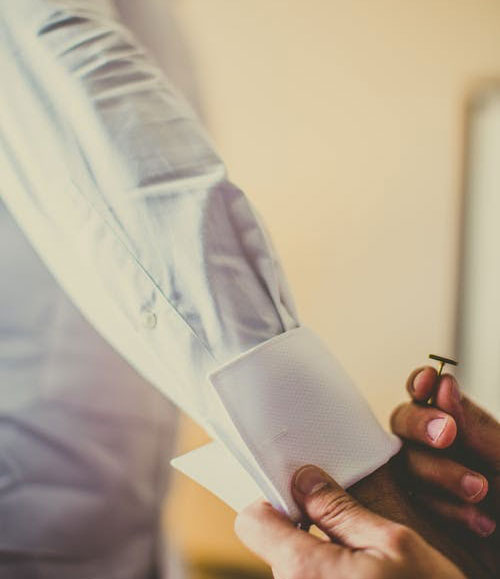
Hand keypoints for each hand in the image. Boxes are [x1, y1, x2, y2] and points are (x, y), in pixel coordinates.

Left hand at [235, 465, 463, 578]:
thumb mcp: (394, 544)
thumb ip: (342, 510)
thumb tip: (304, 479)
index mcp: (305, 572)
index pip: (253, 521)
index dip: (274, 500)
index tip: (301, 495)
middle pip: (274, 543)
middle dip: (302, 526)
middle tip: (343, 523)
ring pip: (293, 565)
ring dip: (318, 554)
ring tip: (359, 559)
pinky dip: (326, 574)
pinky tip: (360, 577)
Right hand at [391, 366, 499, 536]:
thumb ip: (474, 425)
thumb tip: (443, 385)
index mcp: (459, 423)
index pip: (425, 392)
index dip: (420, 384)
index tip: (428, 381)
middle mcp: (435, 446)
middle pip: (402, 421)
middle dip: (420, 424)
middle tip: (446, 435)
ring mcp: (424, 480)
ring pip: (404, 462)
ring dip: (438, 472)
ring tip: (479, 490)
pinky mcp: (420, 513)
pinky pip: (412, 502)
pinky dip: (445, 509)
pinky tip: (478, 520)